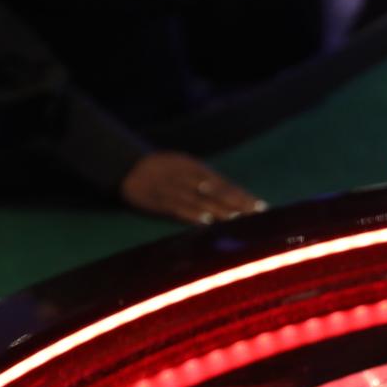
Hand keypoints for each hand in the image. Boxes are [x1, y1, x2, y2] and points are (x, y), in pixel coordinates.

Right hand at [120, 151, 266, 223]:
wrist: (125, 164)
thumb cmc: (161, 170)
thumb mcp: (184, 168)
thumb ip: (206, 181)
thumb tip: (234, 196)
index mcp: (195, 167)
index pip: (225, 183)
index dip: (243, 195)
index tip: (262, 207)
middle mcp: (187, 175)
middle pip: (217, 191)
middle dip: (238, 204)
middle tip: (257, 216)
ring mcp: (172, 186)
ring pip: (200, 199)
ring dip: (220, 210)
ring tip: (239, 220)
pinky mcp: (157, 199)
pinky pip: (176, 207)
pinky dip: (192, 214)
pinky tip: (206, 221)